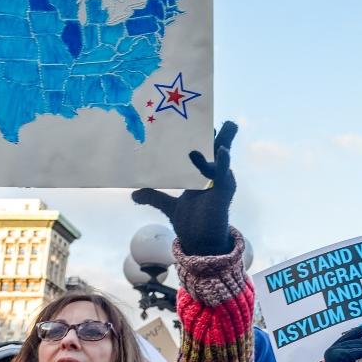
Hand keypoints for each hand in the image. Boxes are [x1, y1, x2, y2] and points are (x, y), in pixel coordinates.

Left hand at [133, 122, 237, 254]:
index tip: (198, 119)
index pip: (205, 151)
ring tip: (227, 126)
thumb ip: (154, 196)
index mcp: (203, 176)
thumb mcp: (169, 206)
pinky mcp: (224, 192)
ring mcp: (221, 183)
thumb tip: (134, 194)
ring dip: (224, 141)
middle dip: (222, 133)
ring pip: (224, 157)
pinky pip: (224, 174)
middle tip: (226, 117)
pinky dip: (223, 163)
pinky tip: (222, 151)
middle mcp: (214, 177)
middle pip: (218, 149)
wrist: (199, 243)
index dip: (204, 136)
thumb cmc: (192, 224)